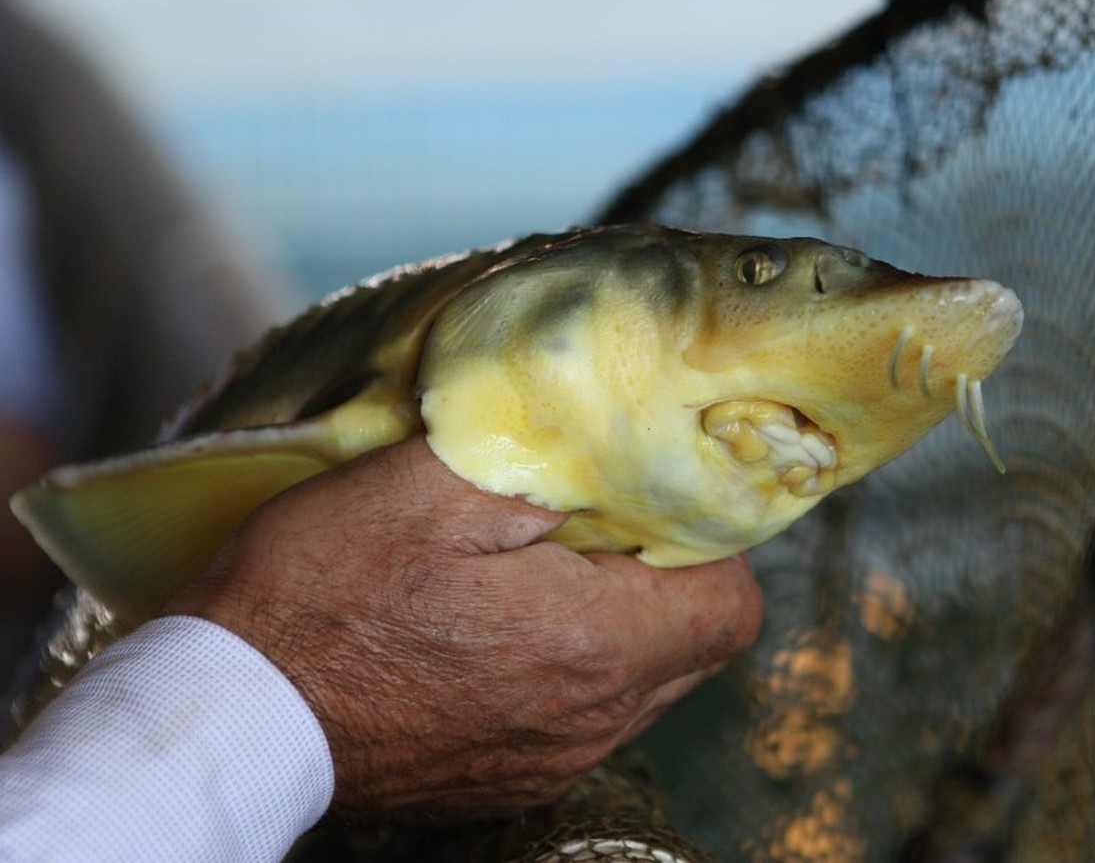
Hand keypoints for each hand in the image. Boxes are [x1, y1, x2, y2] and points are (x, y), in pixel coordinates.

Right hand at [167, 436, 762, 821]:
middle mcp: (589, 721)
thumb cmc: (326, 588)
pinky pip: (580, 719)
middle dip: (664, 581)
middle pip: (695, 649)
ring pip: (641, 686)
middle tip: (591, 530)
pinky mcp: (508, 782)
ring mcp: (549, 762)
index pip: (732, 606)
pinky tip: (494, 632)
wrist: (236, 712)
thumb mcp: (434, 485)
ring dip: (614, 626)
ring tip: (534, 576)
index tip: (653, 509)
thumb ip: (548, 457)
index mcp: (591, 644)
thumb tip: (618, 440)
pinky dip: (567, 671)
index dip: (711, 546)